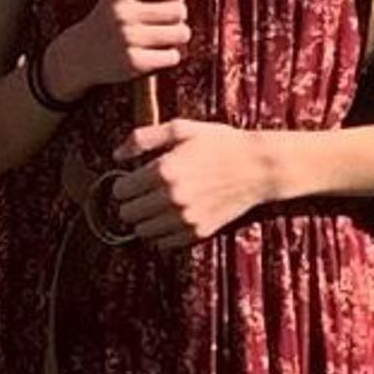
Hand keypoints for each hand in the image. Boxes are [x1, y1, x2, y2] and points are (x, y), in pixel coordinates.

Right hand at [47, 0, 209, 92]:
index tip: (165, 3)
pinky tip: (154, 55)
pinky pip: (173, 56)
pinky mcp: (133, 63)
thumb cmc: (111, 20)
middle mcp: (122, 12)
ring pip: (181, 34)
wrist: (78, 55)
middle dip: (177, 19)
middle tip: (161, 25)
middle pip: (180, 11)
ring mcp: (127, 38)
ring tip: (160, 40)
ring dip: (176, 38)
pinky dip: (169, 57)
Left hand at [105, 119, 280, 248]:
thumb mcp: (182, 129)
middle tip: (142, 194)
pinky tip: (171, 217)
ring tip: (156, 206)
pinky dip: (162, 234)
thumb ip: (143, 138)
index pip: (119, 191)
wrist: (257, 166)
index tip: (131, 180)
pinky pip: (164, 244)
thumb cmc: (219, 143)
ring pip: (142, 232)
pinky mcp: (198, 232)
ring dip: (144, 220)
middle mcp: (171, 198)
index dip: (122, 184)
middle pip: (127, 214)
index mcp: (163, 171)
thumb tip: (115, 155)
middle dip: (130, 203)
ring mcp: (185, 218)